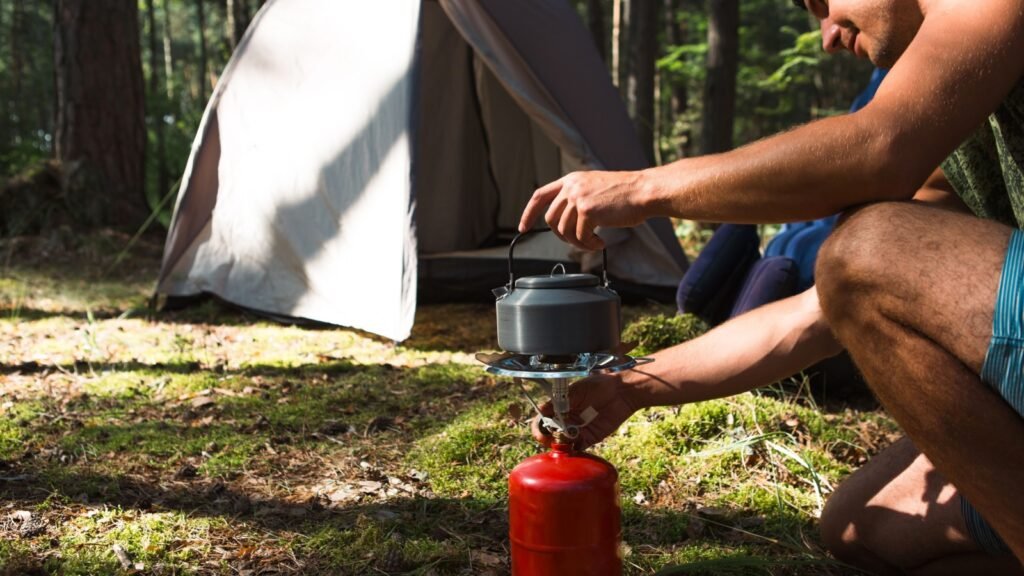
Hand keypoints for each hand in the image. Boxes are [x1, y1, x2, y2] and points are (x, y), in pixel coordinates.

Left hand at [518, 170, 649, 250]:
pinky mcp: (587, 211)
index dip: (528, 213)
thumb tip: (565, 223)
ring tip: (593, 242)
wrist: (644, 191)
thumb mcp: (594, 188)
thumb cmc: (626, 194)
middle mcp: (571, 187)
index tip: (523, 227)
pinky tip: (600, 242)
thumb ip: (577, 199)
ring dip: (578, 242)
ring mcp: (578, 198)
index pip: (540, 195)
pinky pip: (580, 237)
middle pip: (551, 219)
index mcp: (571, 179)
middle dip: (562, 235)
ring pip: (564, 231)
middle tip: (579, 240)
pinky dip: (589, 245)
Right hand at [530, 373, 642, 450]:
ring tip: (567, 438)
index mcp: (560, 407)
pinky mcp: (590, 438)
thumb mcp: (576, 390)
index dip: (539, 428)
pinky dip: (574, 450)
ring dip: (561, 444)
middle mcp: (566, 420)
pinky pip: (578, 448)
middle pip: (550, 435)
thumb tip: (541, 409)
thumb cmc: (598, 386)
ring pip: (563, 444)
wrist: (621, 391)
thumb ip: (558, 401)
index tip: (542, 431)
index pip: (543, 421)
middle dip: (549, 438)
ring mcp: (578, 430)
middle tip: (555, 436)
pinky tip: (575, 444)